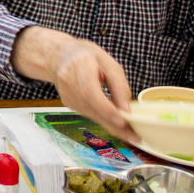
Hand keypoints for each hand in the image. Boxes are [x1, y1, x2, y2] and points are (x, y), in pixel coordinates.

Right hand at [12, 26, 138, 144]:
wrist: (59, 57)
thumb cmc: (85, 56)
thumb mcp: (107, 62)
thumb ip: (118, 84)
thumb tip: (127, 108)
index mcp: (79, 66)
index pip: (91, 92)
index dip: (106, 109)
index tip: (123, 120)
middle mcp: (68, 83)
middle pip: (91, 108)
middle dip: (114, 124)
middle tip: (134, 136)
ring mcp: (66, 95)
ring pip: (91, 115)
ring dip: (110, 124)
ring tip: (130, 132)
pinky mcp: (69, 104)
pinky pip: (89, 114)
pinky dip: (103, 118)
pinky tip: (115, 120)